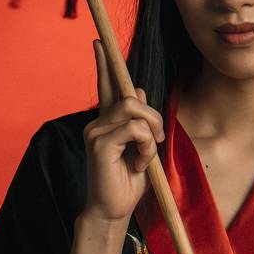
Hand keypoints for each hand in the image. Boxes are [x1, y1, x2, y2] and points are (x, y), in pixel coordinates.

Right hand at [81, 39, 164, 223]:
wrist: (113, 210)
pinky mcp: (100, 143)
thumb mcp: (141, 147)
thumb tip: (137, 89)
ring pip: (134, 111)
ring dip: (151, 134)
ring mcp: (96, 132)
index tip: (98, 42)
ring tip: (145, 157)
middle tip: (157, 142)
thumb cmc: (127, 182)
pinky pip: (135, 129)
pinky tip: (138, 165)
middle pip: (130, 97)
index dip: (103, 63)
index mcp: (107, 122)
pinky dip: (146, 147)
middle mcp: (98, 123)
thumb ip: (139, 120)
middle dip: (153, 117)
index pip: (104, 85)